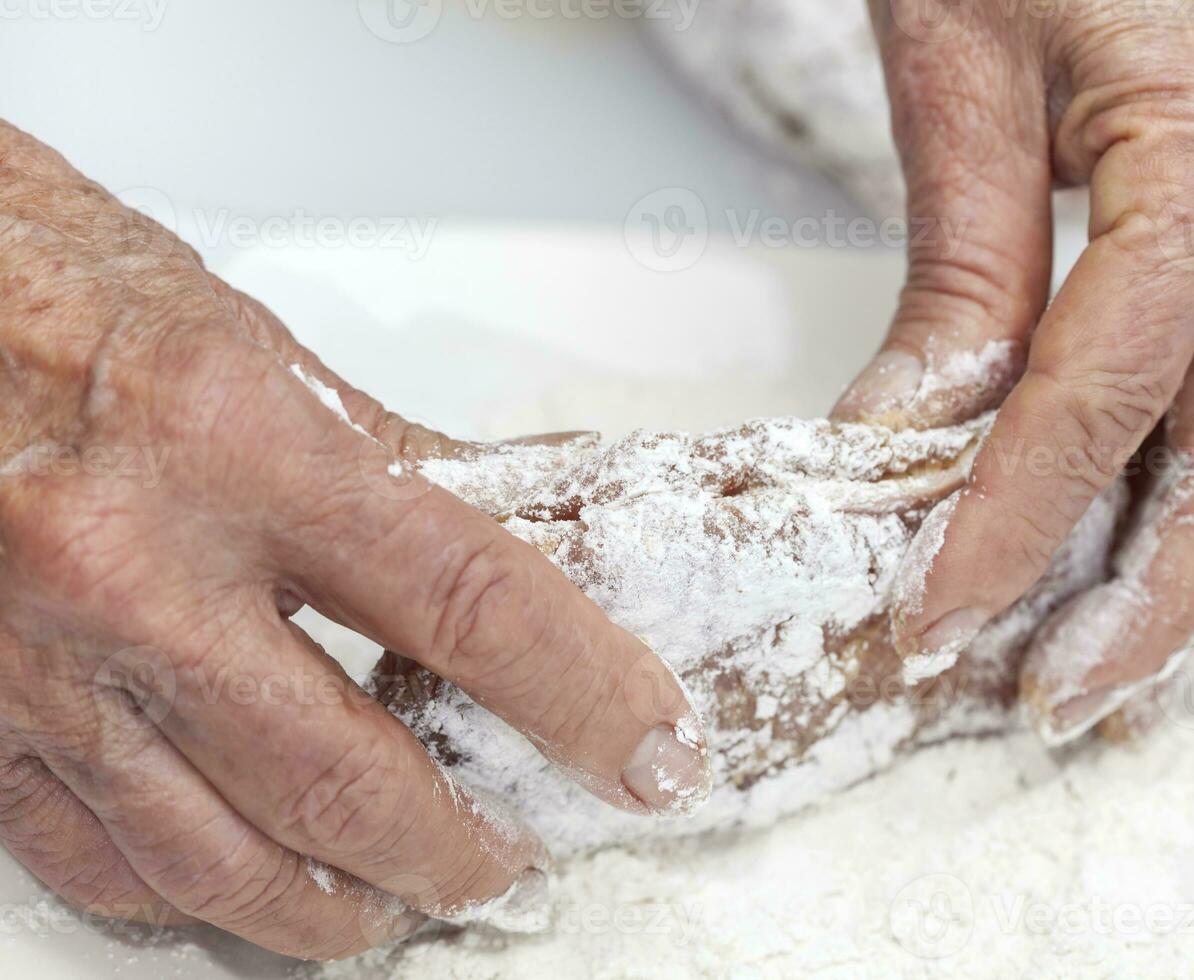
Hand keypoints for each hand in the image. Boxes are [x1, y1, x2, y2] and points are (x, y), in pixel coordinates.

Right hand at [0, 122, 708, 957]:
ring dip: (338, 908)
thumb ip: (403, 470)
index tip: (647, 750)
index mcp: (239, 444)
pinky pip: (96, 861)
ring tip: (402, 905)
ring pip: (223, 861)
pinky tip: (250, 886)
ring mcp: (41, 659)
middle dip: (460, 848)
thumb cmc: (64, 290)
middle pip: (349, 779)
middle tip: (515, 858)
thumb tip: (538, 535)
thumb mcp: (265, 358)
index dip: (585, 696)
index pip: (473, 604)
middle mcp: (132, 564)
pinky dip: (192, 896)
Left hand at [835, 0, 1193, 741]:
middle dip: (1144, 605)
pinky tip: (1126, 559)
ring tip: (1089, 669)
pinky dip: (1186, 492)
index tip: (934, 620)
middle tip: (1047, 702)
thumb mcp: (956, 81)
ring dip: (1180, 574)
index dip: (1013, 526)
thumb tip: (912, 445)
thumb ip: (956, 277)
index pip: (1103, 400)